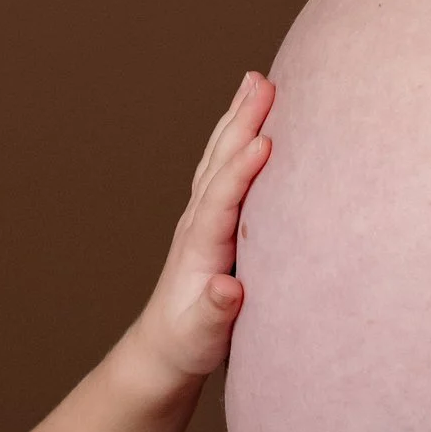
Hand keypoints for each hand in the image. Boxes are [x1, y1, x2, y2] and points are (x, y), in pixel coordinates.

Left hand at [127, 73, 273, 384]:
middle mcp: (198, 223)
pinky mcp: (212, 221)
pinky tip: (250, 122)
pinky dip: (237, 139)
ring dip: (238, 118)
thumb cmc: (188, 344)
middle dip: (241, 121)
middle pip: (219, 162)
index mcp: (200, 246)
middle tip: (263, 82)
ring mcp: (202, 218)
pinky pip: (225, 169)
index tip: (266, 141)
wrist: (164, 349)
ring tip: (256, 82)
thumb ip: (214, 312)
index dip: (242, 170)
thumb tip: (227, 290)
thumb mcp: (202, 336)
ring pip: (220, 157)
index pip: (222, 199)